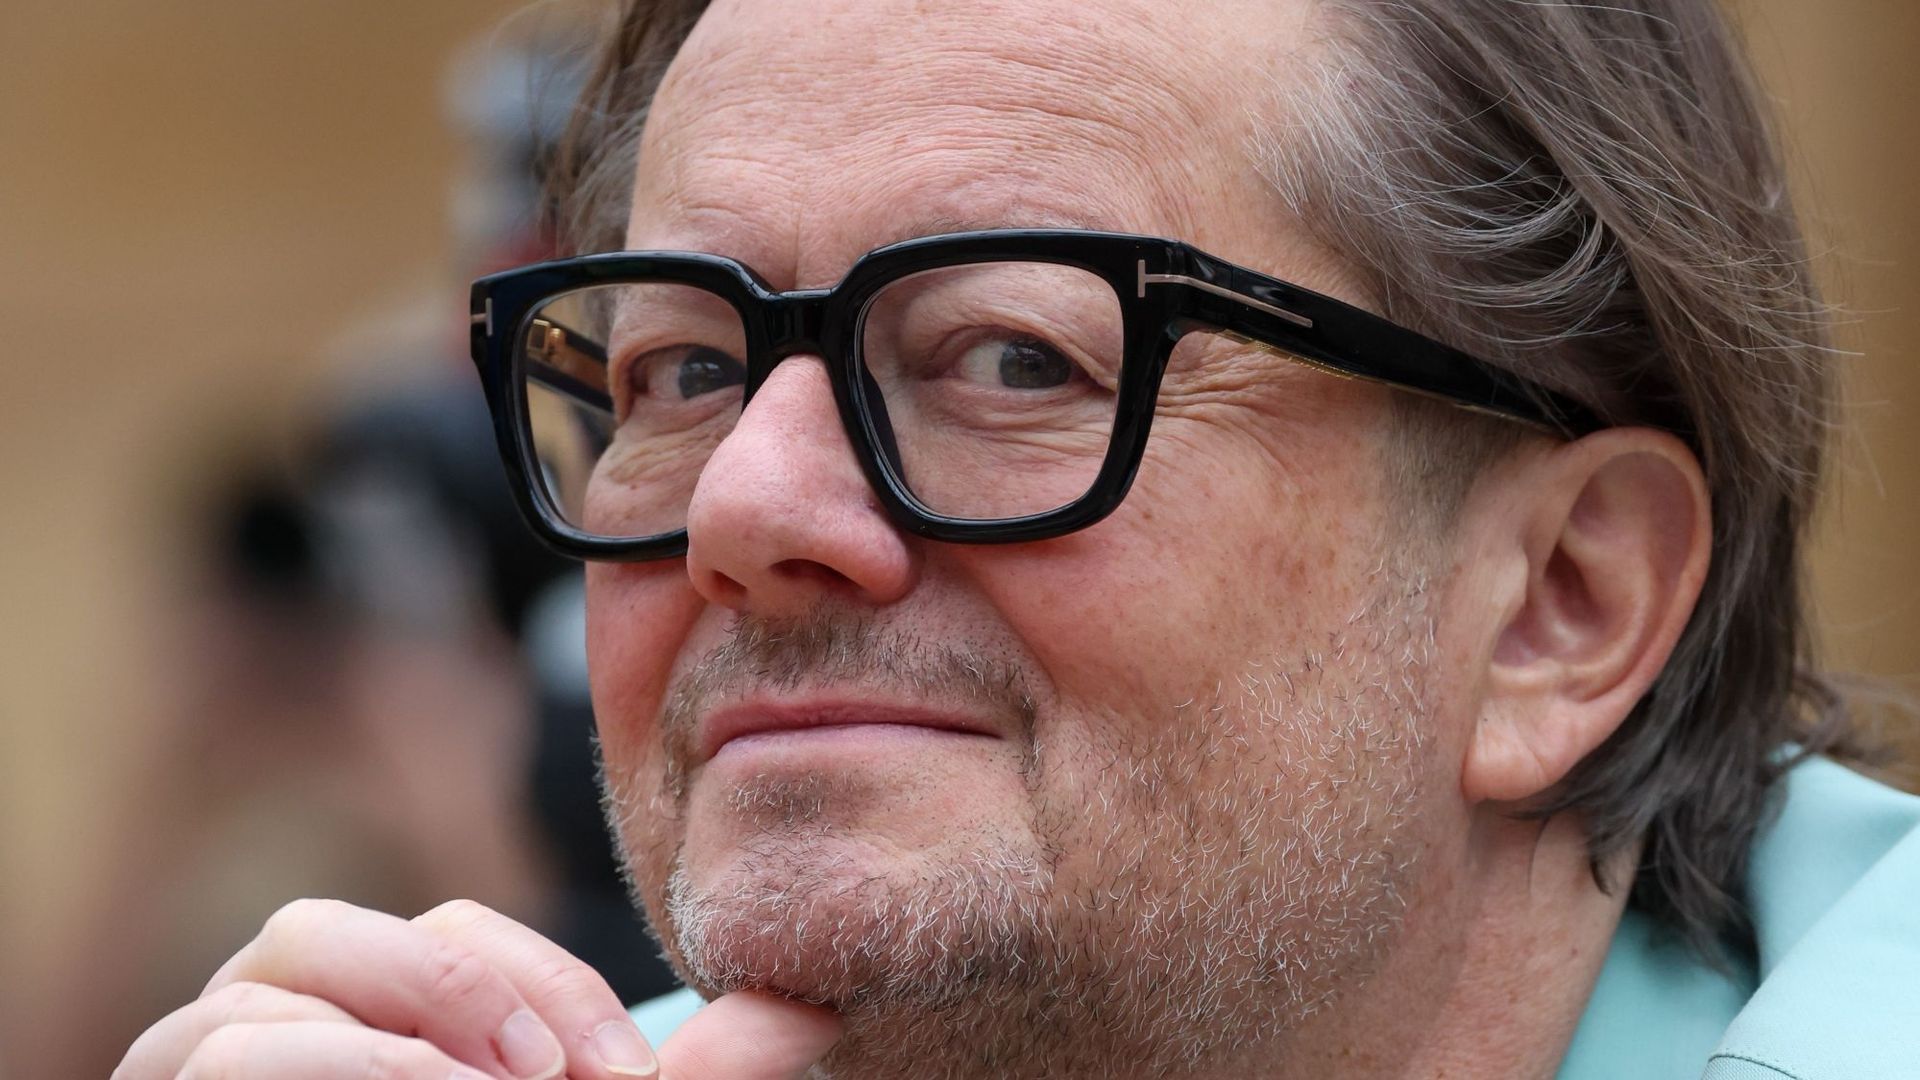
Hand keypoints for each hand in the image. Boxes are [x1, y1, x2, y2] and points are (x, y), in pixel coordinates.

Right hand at [112, 898, 841, 1078]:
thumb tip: (805, 1013)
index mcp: (367, 1013)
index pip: (451, 934)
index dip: (543, 985)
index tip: (623, 1078)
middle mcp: (264, 1030)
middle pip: (320, 935)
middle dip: (450, 991)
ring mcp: (197, 1079)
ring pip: (244, 1010)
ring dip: (379, 1051)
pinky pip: (214, 1066)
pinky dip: (320, 1075)